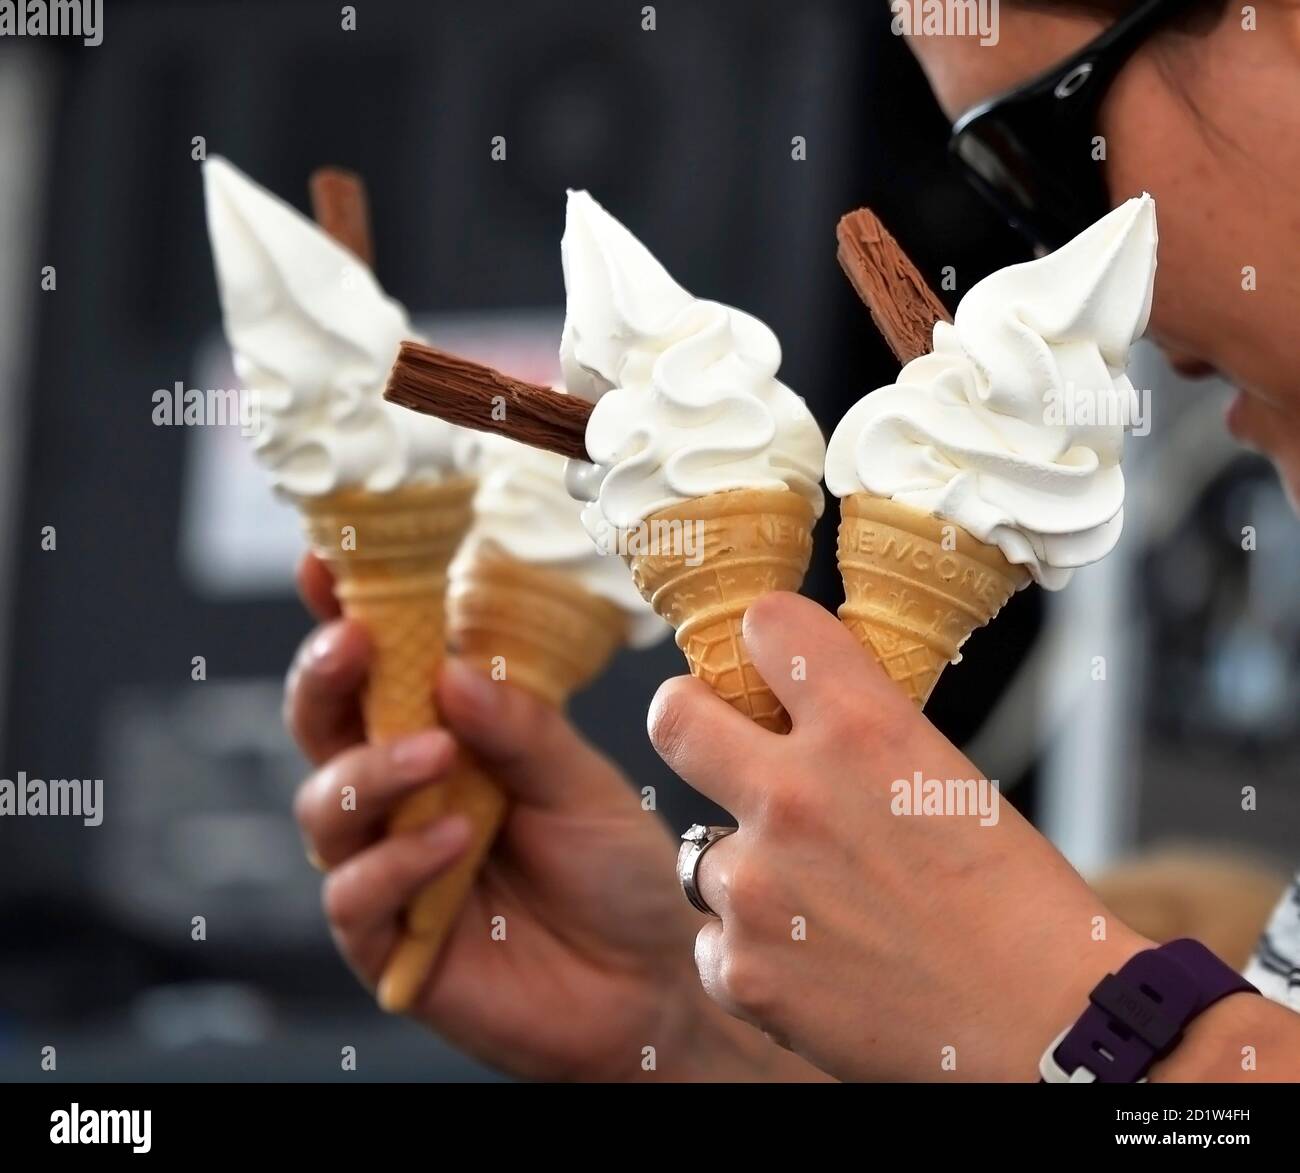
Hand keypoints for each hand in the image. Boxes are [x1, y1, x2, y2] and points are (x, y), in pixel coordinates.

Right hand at [286, 554, 824, 1081]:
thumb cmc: (616, 868)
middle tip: (357, 644)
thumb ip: (518, 727)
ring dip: (370, 770)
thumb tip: (448, 667)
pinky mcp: (387, 940)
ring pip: (324, 805)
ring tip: (437, 757)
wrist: (650, 981)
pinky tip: (451, 842)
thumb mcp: (581, 780)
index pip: (379, 669)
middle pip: (323, 726)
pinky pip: (354, 893)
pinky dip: (396, 861)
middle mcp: (403, 795)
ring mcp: (388, 865)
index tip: (323, 564)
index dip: (343, 615)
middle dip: (326, 678)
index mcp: (446, 738)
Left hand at [649, 591, 1152, 1081]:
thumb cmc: (1017, 903)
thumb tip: (788, 713)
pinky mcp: (743, 966)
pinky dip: (752, 950)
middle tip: (706, 739)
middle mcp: (794, 793)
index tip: (765, 657)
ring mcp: (757, 884)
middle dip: (686, 718)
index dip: (765, 639)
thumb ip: (856, 738)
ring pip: (702, 850)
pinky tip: (815, 964)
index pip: (766, 625)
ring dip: (746, 871)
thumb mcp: (944, 776)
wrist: (1051, 1028)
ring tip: (819, 907)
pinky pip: (713, 939)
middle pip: (673, 717)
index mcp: (863, 727)